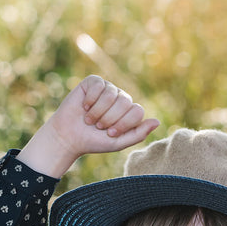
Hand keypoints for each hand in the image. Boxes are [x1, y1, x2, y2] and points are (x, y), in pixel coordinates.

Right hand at [18, 75, 159, 176]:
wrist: (68, 136)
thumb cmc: (94, 141)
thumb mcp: (118, 143)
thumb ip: (138, 134)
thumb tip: (158, 122)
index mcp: (129, 113)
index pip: (137, 111)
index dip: (124, 123)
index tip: (110, 134)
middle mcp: (121, 99)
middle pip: (125, 102)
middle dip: (110, 118)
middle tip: (98, 126)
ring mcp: (108, 89)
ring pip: (111, 94)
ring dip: (98, 111)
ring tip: (90, 119)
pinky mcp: (94, 82)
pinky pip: (99, 86)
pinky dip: (90, 100)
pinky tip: (84, 106)